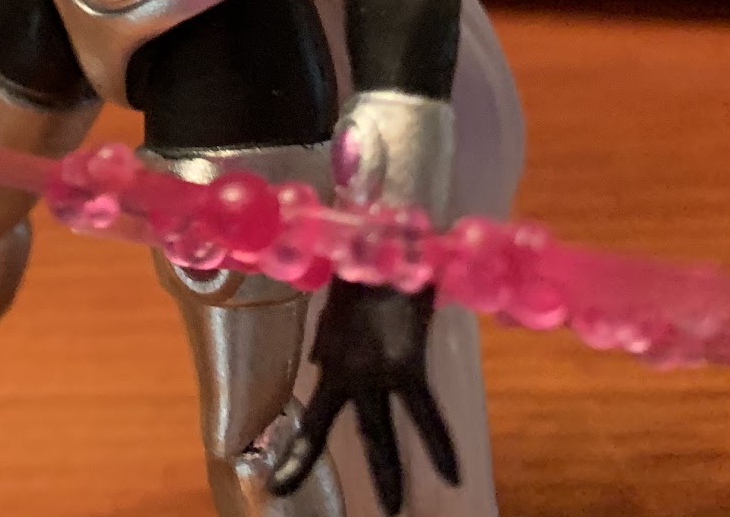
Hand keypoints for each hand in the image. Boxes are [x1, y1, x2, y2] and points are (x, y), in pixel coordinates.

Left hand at [272, 281, 456, 514]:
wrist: (380, 241)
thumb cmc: (363, 267)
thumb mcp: (342, 307)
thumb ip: (334, 338)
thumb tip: (322, 361)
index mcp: (330, 358)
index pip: (313, 418)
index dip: (296, 454)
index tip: (275, 485)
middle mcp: (348, 371)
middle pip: (334, 430)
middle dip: (321, 466)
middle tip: (318, 503)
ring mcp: (375, 371)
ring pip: (378, 431)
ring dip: (387, 471)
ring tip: (395, 511)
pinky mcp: (405, 364)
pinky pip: (424, 410)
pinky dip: (439, 441)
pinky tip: (454, 474)